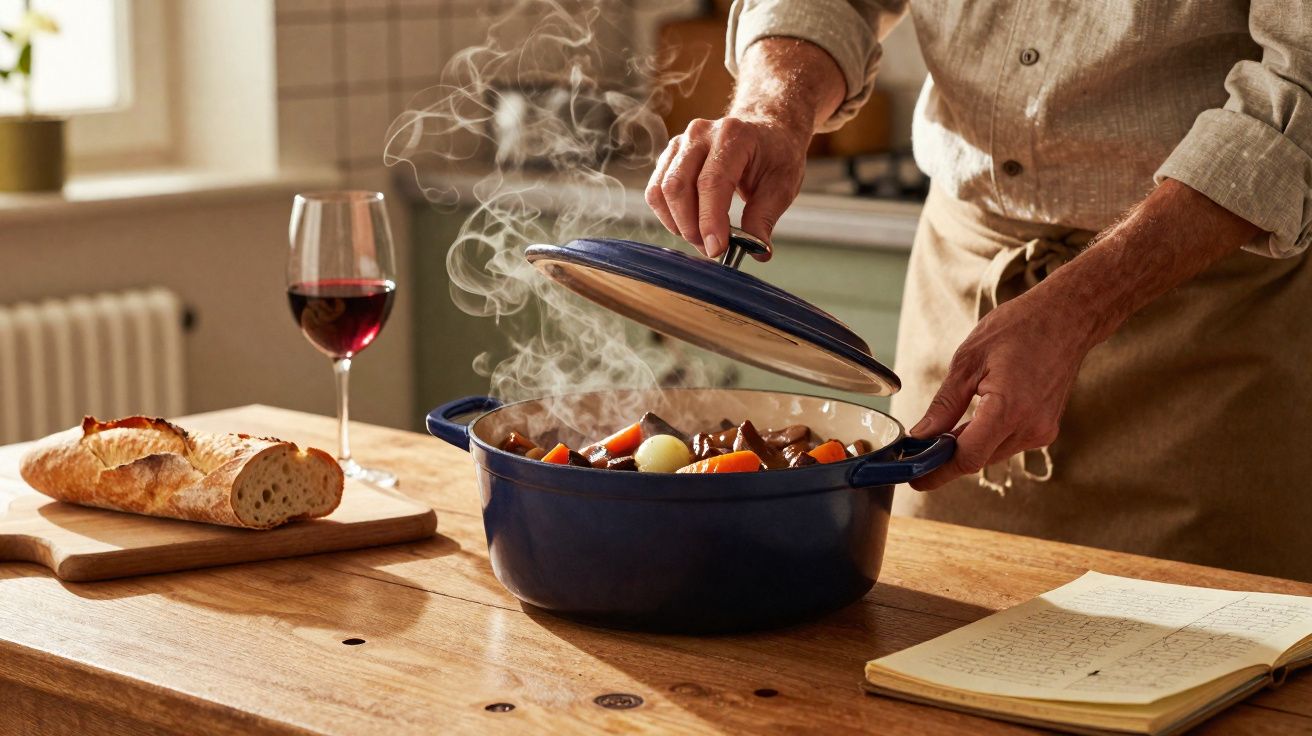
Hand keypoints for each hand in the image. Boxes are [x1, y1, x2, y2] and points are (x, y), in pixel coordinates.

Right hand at [645, 114, 808, 258]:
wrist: (766, 130)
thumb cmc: (775, 155)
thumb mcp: (782, 186)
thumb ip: (764, 218)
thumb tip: (757, 252)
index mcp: (733, 135)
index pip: (712, 182)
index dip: (710, 220)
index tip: (716, 249)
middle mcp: (701, 134)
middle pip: (678, 186)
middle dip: (691, 226)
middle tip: (711, 249)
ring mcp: (681, 143)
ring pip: (661, 191)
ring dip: (677, 224)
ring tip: (701, 239)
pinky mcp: (669, 157)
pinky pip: (656, 192)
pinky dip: (669, 216)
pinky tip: (690, 226)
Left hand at [907, 290, 1092, 490]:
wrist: (1067, 318)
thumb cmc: (1019, 328)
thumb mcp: (968, 360)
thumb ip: (944, 405)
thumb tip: (921, 435)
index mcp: (1009, 409)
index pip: (968, 457)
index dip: (937, 471)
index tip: (915, 479)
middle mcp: (1031, 427)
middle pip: (979, 459)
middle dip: (946, 460)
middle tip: (917, 454)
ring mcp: (1043, 430)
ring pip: (992, 453)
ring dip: (966, 448)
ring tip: (940, 435)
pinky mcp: (1046, 429)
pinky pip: (1007, 443)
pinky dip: (985, 439)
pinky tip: (968, 425)